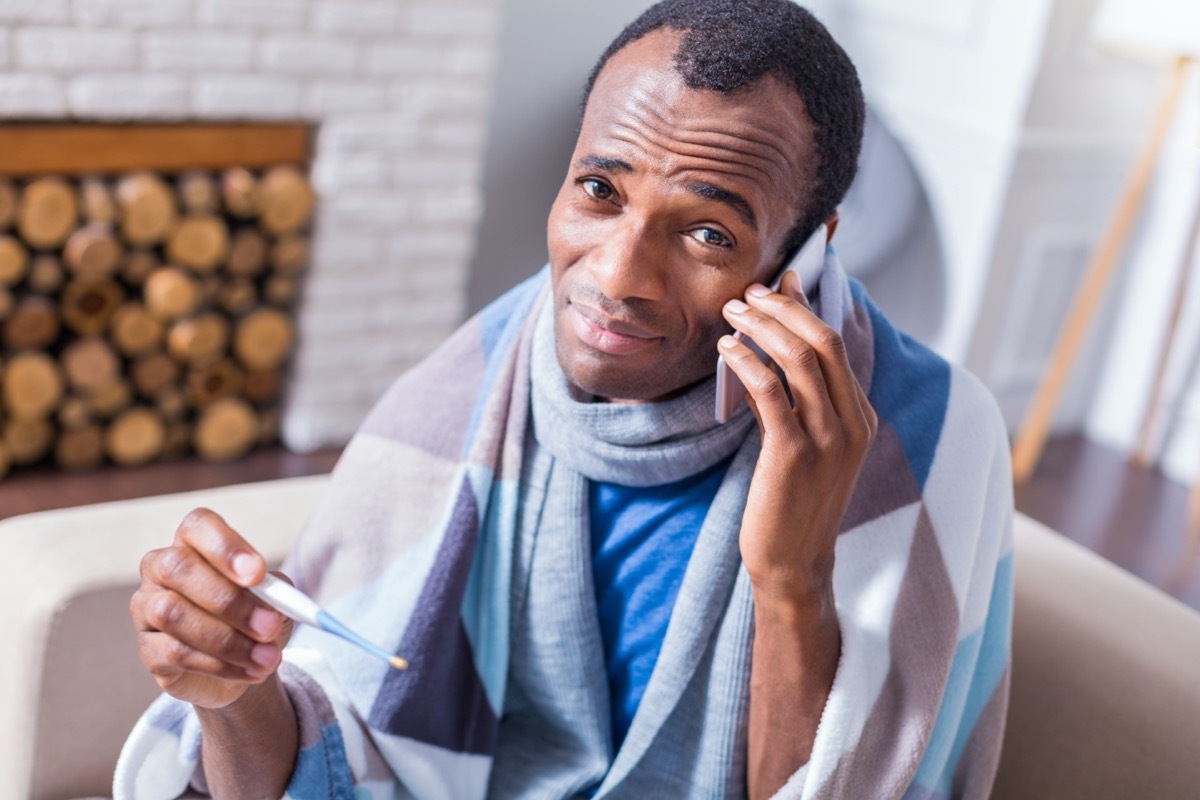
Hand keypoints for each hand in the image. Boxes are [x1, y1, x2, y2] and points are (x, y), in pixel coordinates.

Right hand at [130, 508, 292, 708]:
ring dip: (228, 640)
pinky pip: (174, 653)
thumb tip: (275, 606)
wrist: (242, 663)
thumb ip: (274, 594)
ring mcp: (146, 607)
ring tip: (269, 658)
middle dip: (229, 600)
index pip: (198, 526)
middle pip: (179, 568)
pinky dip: (220, 665)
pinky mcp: (147, 648)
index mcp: (194, 542)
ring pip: (173, 614)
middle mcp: (161, 567)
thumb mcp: (274, 600)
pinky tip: (251, 672)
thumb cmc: (255, 617)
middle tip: (269, 626)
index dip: (226, 547)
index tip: (258, 574)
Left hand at [719, 270, 876, 609]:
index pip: (836, 345)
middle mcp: (853, 423)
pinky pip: (771, 391)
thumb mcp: (809, 448)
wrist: (794, 564)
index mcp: (860, 418)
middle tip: (747, 294)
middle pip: (824, 341)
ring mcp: (828, 440)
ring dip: (762, 328)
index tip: (779, 282)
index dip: (805, 307)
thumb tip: (770, 352)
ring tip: (730, 314)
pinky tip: (727, 351)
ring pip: (800, 359)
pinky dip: (747, 362)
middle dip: (784, 308)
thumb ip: (798, 403)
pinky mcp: (795, 454)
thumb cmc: (793, 504)